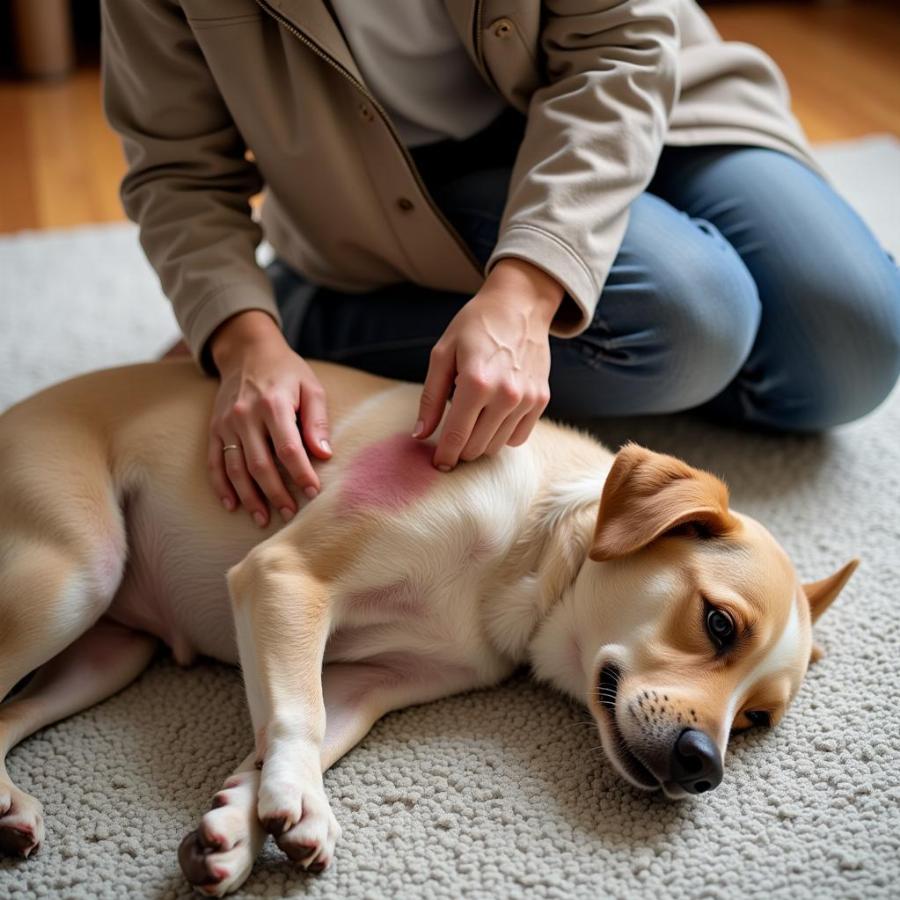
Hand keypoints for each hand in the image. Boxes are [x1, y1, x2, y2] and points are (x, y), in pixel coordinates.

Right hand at [207, 311, 331, 525]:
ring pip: (235, 469)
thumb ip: (318, 421)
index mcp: (273, 404)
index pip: (288, 448)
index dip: (301, 473)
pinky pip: (215, 462)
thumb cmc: (287, 372)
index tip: (313, 492)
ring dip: (249, 497)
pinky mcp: (214, 429)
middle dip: (276, 493)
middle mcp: (245, 415)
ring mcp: (226, 424)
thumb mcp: (311, 388)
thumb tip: (324, 455)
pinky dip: (222, 486)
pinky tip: (232, 505)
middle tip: (291, 513)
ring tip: (263, 518)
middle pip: (260, 465)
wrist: (247, 351)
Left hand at [413, 258, 562, 469]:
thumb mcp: (443, 354)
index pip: (456, 435)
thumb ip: (431, 397)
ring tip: (471, 424)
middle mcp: (505, 394)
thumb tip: (420, 435)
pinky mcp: (541, 400)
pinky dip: (503, 436)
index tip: (437, 464)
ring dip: (480, 443)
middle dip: (460, 449)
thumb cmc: (475, 326)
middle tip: (451, 441)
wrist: (520, 305)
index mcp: (476, 382)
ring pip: (497, 446)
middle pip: (476, 446)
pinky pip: (519, 437)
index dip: (444, 455)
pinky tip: (493, 419)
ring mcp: (527, 399)